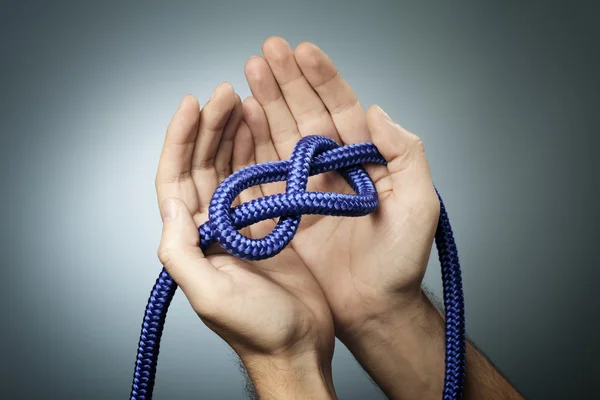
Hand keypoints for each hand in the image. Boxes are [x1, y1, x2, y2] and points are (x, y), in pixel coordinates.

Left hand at [154, 83, 336, 398]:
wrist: (298, 346)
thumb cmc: (257, 328)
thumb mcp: (210, 294)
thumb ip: (182, 250)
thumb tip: (172, 203)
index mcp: (192, 240)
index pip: (175, 179)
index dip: (180, 139)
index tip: (192, 105)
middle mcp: (212, 226)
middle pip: (203, 164)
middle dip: (211, 126)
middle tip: (226, 92)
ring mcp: (242, 223)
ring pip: (231, 166)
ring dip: (234, 133)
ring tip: (244, 101)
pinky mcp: (270, 225)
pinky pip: (261, 180)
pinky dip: (262, 153)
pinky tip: (266, 131)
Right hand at [242, 37, 439, 334]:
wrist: (372, 308)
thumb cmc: (400, 262)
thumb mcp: (419, 204)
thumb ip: (405, 154)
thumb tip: (377, 110)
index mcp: (365, 161)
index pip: (342, 109)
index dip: (323, 79)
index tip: (303, 51)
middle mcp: (333, 169)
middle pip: (306, 114)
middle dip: (287, 82)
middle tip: (267, 51)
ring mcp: (307, 188)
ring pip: (283, 135)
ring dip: (266, 103)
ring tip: (250, 72)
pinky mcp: (286, 210)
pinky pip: (266, 171)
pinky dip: (253, 143)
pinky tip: (243, 117)